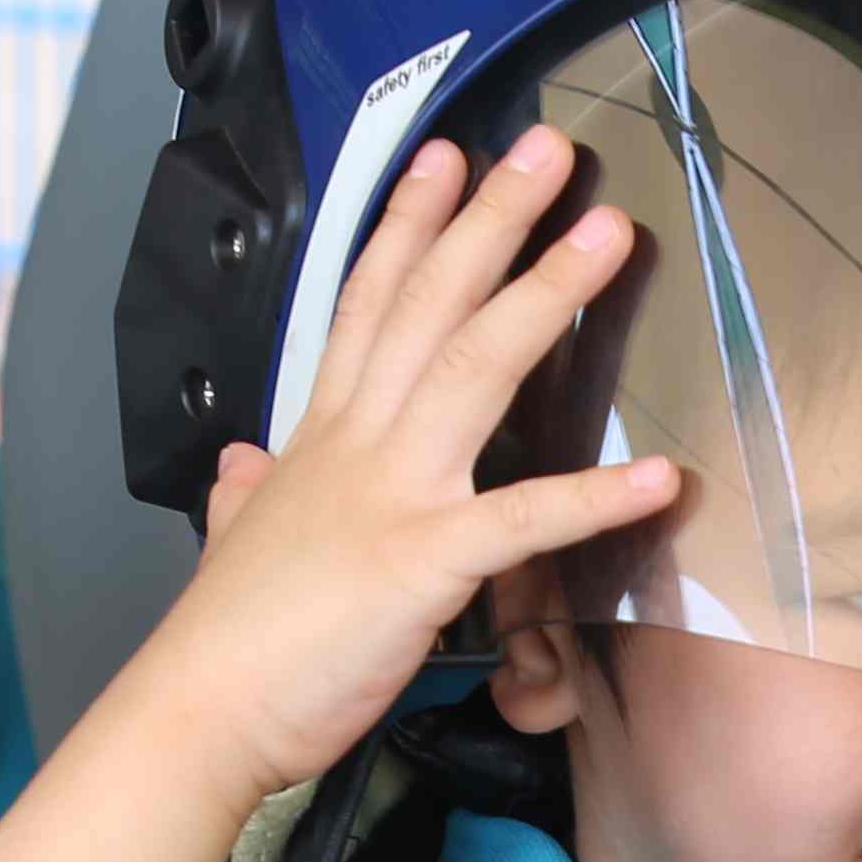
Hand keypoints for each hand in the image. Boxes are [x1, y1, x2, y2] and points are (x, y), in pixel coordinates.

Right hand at [111, 128, 677, 812]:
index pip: (369, 302)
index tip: (445, 157)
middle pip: (432, 304)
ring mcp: (392, 493)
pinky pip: (522, 520)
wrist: (202, 711)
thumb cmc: (229, 641)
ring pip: (475, 368)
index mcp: (320, 437)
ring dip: (546, 296)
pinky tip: (659, 475)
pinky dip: (593, 496)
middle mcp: (359, 444)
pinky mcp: (423, 561)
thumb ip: (246, 492)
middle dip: (493, 218)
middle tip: (553, 149)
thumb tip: (242, 463)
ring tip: (607, 235)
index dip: (410, 225)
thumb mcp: (235, 539)